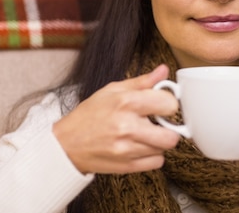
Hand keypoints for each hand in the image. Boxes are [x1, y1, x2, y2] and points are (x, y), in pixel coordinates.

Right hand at [53, 64, 180, 173]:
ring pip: (165, 148)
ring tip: (145, 133)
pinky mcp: (126, 166)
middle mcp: (128, 127)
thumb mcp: (112, 91)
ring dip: (159, 141)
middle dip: (169, 127)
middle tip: (159, 123)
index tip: (162, 105)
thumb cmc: (89, 115)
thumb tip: (163, 71)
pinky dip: (153, 155)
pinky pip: (157, 162)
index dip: (169, 104)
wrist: (66, 144)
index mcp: (126, 103)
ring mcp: (127, 149)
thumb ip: (142, 82)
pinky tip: (141, 146)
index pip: (169, 104)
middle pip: (172, 135)